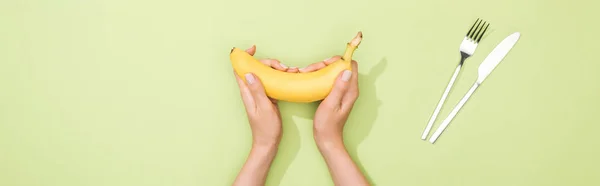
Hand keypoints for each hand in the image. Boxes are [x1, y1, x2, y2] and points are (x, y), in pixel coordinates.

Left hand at [232, 45, 295, 185]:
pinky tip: (290, 77)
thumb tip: (250, 73)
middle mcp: (251, 89)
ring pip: (265, 73)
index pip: (240, 68)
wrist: (268, 142)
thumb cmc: (265, 128)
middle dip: (270, 62)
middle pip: (257, 67)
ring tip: (290, 72)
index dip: (244, 56)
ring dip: (277, 69)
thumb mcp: (264, 108)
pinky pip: (272, 81)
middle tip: (283, 68)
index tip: (254, 48)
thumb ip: (257, 91)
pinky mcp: (267, 96)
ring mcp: (259, 92)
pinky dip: (281, 76)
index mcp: (247, 91)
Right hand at [300, 59, 368, 185]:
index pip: (351, 66)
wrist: (326, 138)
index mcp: (351, 90)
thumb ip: (339, 88)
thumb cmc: (328, 124)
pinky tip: (309, 78)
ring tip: (306, 72)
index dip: (339, 60)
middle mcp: (348, 89)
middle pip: (340, 66)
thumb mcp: (331, 105)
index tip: (325, 63)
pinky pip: (328, 79)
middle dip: (325, 64)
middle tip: (311, 69)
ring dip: (320, 69)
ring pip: (333, 72)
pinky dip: (319, 76)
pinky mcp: (334, 94)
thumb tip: (346, 70)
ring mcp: (342, 91)